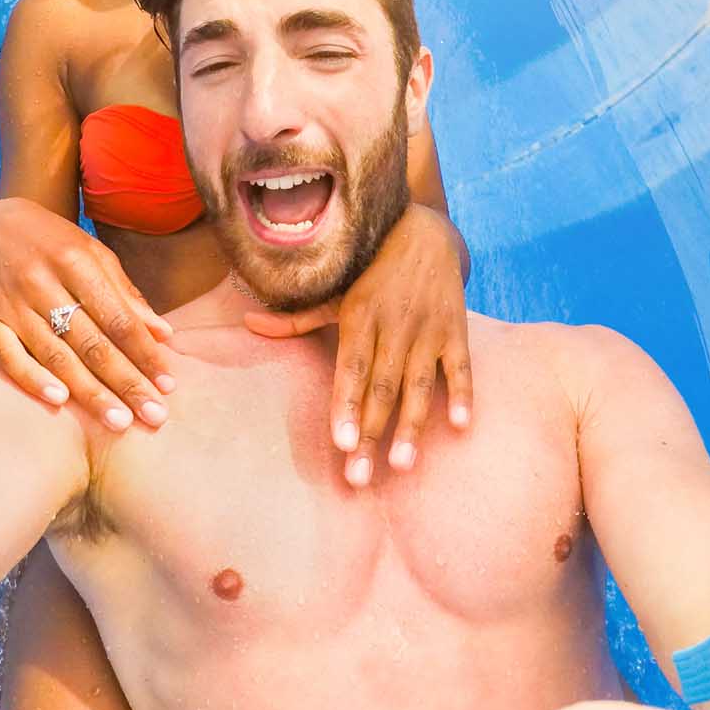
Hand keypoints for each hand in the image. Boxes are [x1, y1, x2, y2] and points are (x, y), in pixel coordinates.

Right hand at [0, 196, 174, 431]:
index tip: (168, 384)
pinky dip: (33, 380)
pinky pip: (9, 357)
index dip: (145, 353)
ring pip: (56, 355)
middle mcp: (42, 282)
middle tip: (153, 415)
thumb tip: (164, 334)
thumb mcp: (94, 255)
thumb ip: (126, 295)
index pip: (118, 317)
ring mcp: (12, 303)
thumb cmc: (55, 244)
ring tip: (118, 421)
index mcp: (76, 261)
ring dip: (90, 392)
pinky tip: (60, 401)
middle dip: (125, 382)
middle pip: (91, 342)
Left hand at [242, 202, 471, 485]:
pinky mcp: (455, 329)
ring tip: (403, 464)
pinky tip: (458, 425)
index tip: (341, 443)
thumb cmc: (370, 270)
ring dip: (412, 425)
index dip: (346, 405)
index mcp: (359, 318)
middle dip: (371, 434)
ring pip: (418, 384)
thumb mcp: (333, 290)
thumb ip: (296, 318)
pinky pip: (460, 365)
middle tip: (361, 478)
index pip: (351, 369)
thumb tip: (248, 323)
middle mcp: (393, 326)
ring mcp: (426, 329)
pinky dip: (461, 393)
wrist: (424, 231)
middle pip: (381, 388)